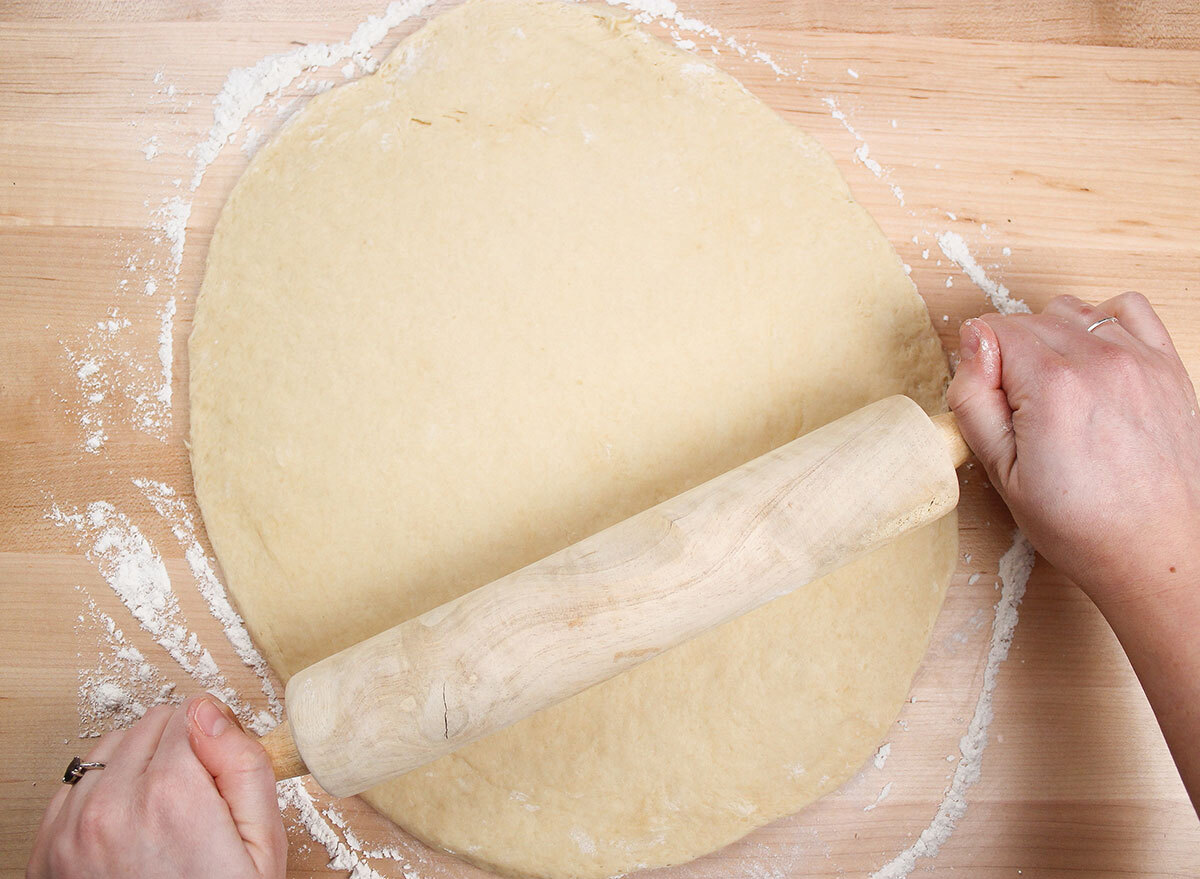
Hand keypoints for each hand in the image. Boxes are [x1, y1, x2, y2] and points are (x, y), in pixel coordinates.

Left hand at [27, 697, 285, 878]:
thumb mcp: (262, 844)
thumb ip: (243, 766)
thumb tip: (208, 712)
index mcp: (171, 797)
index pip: (188, 716)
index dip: (214, 742)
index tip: (220, 777)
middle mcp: (112, 807)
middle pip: (148, 727)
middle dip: (177, 751)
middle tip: (197, 799)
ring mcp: (72, 830)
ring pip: (107, 751)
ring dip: (136, 767)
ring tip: (162, 813)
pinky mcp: (49, 850)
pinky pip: (74, 786)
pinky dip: (101, 793)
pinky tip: (129, 825)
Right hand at [948, 292, 1199, 607]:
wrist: (1157, 550)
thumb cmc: (1084, 524)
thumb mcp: (1001, 473)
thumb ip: (974, 399)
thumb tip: (971, 343)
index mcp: (1052, 386)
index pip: (992, 330)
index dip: (981, 366)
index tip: (994, 404)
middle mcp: (1099, 361)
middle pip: (1029, 319)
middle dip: (1011, 355)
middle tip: (1020, 411)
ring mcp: (1139, 359)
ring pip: (1071, 311)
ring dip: (1053, 338)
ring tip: (1055, 389)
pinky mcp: (1166, 366)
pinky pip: (1127, 310)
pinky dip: (1101, 322)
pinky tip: (1092, 359)